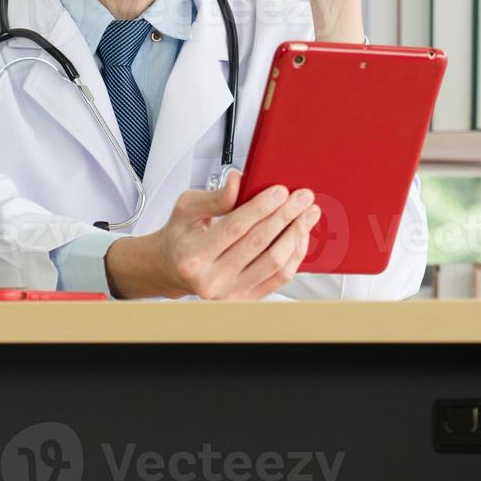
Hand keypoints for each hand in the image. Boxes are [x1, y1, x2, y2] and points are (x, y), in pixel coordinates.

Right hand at [105, 170, 320, 299]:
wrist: (172, 269)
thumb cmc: (181, 236)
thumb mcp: (187, 209)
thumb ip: (215, 196)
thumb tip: (238, 180)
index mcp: (193, 256)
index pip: (234, 228)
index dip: (261, 207)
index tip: (281, 191)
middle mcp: (211, 280)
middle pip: (259, 244)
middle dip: (286, 216)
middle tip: (303, 197)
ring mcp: (229, 294)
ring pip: (275, 263)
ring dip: (296, 234)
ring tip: (307, 213)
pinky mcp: (245, 300)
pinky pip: (279, 277)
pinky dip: (295, 253)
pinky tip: (300, 234)